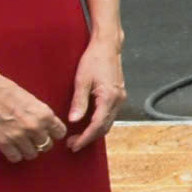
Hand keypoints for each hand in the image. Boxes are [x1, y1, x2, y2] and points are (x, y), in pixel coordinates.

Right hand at [0, 71, 68, 163]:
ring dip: (28, 150)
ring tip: (21, 143)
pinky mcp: (2, 142)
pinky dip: (15, 154)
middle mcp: (34, 126)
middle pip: (47, 146)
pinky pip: (15, 158)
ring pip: (32, 154)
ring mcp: (18, 136)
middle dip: (40, 143)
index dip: (54, 134)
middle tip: (32, 138)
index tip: (47, 133)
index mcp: (45, 114)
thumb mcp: (34, 101)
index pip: (60, 133)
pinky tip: (12, 147)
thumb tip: (49, 129)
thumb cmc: (10, 92)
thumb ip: (43, 116)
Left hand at [63, 37, 125, 151]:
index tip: (74, 145)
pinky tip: (87, 123)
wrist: (108, 45)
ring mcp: (120, 97)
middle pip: (105, 127)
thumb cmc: (94, 59)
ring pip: (108, 122)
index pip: (97, 125)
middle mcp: (118, 99)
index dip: (85, 137)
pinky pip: (110, 114)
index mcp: (109, 97)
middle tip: (72, 144)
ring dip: (94, 131)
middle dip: (89, 138)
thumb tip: (73, 120)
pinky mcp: (118, 95)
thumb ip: (79, 102)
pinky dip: (99, 123)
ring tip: (78, 136)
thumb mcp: (81, 80)